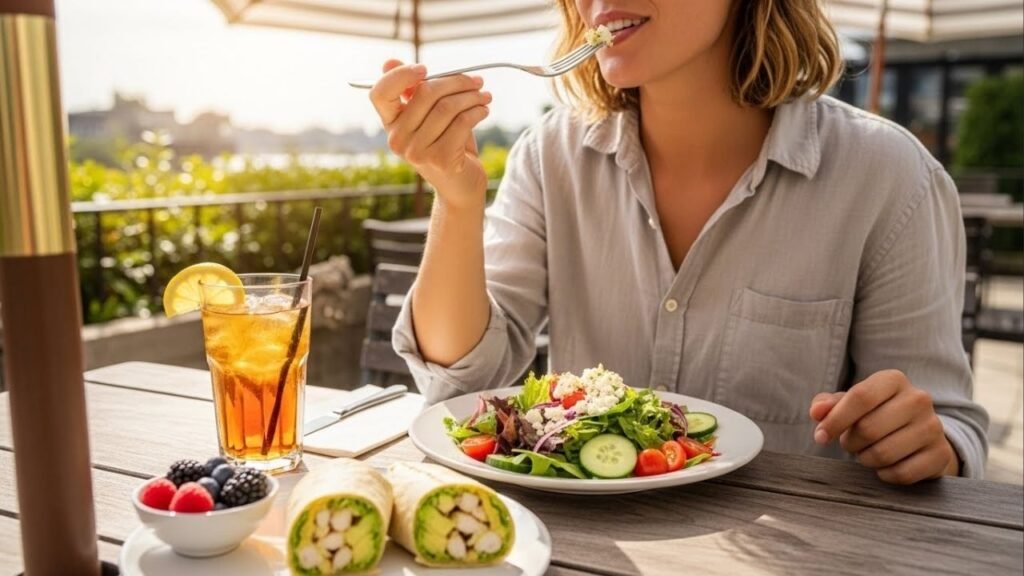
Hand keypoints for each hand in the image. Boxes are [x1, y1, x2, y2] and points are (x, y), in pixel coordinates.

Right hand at [369, 59, 491, 210]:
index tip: (425, 69)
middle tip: (477, 81)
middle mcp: (397, 139)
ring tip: (484, 96)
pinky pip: (462, 122)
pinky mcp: (440, 160)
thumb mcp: (429, 116)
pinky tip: (484, 110)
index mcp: (390, 124)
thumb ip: (414, 90)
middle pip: (424, 93)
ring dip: (471, 96)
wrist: (460, 186)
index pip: (380, 93)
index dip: (400, 76)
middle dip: (455, 81)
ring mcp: (417, 152)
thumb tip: (389, 61)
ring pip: (447, 107)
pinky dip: (477, 111)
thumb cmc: (446, 144)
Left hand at [809, 369, 959, 484]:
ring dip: (866, 459)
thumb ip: (829, 405)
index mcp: (894, 380)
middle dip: (851, 443)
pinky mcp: (940, 454)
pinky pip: (901, 473)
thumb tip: (816, 412)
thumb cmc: (875, 414)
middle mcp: (918, 399)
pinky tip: (885, 466)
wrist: (918, 433)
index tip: (820, 437)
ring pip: (883, 453)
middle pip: (868, 428)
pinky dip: (885, 474)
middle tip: (851, 444)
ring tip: (867, 453)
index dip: (835, 420)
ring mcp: (933, 427)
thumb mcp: (851, 403)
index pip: (860, 397)